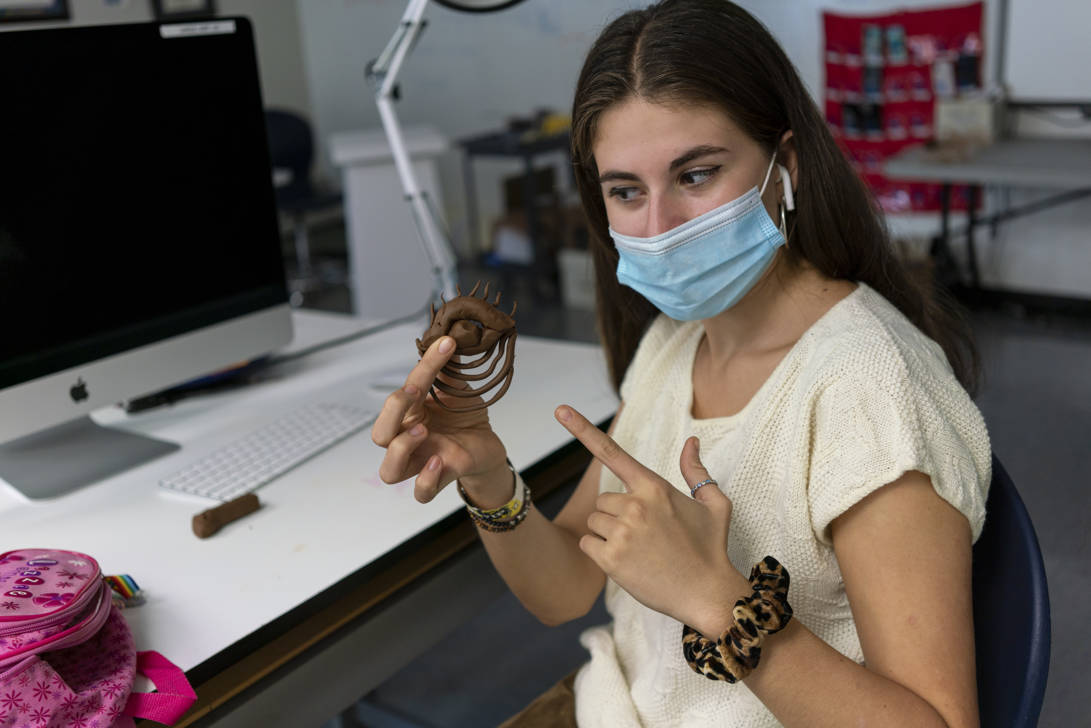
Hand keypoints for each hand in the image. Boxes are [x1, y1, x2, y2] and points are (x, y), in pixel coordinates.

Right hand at [371, 336, 507, 504]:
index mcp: (408, 415)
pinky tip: (439, 462)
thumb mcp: (457, 390)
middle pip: (379, 434)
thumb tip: (450, 334)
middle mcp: (408, 439)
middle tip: (414, 393)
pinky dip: (425, 481)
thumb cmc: (464, 417)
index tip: (446, 345)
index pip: (403, 392)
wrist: (486, 446)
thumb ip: (448, 369)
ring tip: (424, 431)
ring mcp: (421, 462)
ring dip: (401, 448)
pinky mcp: (439, 479)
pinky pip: (420, 493)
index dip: (423, 367)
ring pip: (389, 470)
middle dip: (392, 411)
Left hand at [554, 405, 746, 634]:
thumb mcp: (715, 505)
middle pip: (603, 500)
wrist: (708, 595)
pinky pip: (587, 544)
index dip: (582, 429)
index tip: (560, 410)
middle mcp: (636, 505)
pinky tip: (627, 563)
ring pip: (594, 522)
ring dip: (609, 535)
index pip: (612, 452)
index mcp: (654, 487)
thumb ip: (697, 471)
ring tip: (639, 551)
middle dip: (617, 515)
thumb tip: (691, 440)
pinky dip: (600, 553)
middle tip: (646, 536)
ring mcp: (622, 532)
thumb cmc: (711, 549)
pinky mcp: (611, 559)